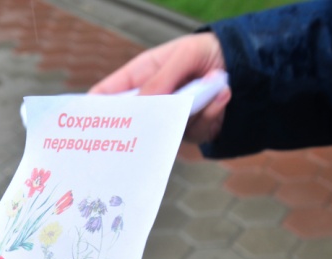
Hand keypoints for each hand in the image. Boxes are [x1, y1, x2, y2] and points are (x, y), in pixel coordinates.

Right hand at [90, 33, 229, 142]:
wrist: (245, 63)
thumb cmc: (205, 52)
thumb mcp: (183, 55)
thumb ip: (161, 79)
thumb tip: (143, 103)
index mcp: (138, 78)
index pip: (106, 96)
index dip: (93, 111)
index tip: (86, 126)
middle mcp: (152, 102)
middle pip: (132, 124)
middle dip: (139, 127)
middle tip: (146, 127)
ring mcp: (171, 120)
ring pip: (167, 132)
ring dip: (191, 111)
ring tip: (211, 83)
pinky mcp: (193, 131)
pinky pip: (196, 132)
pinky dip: (212, 113)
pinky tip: (224, 93)